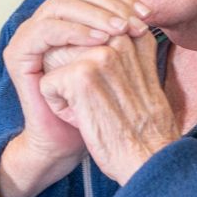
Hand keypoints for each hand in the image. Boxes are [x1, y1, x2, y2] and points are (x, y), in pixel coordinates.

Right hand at [0, 0, 153, 196]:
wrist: (68, 141)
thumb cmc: (94, 103)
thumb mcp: (115, 57)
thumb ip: (120, 24)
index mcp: (64, 21)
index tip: (147, 15)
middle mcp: (43, 24)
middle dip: (109, 5)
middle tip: (135, 22)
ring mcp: (28, 36)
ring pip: (60, 5)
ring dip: (93, 14)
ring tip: (120, 30)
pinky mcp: (18, 53)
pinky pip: (46, 29)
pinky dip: (73, 30)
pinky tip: (99, 41)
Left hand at [36, 30, 178, 183]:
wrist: (150, 160)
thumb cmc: (145, 128)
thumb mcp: (146, 77)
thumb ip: (131, 51)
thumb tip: (110, 39)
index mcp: (135, 38)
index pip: (88, 36)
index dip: (90, 68)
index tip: (113, 92)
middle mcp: (119, 40)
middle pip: (69, 47)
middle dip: (74, 75)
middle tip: (103, 102)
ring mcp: (99, 56)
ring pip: (56, 62)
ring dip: (66, 89)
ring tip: (94, 109)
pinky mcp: (80, 75)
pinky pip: (47, 85)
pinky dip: (58, 107)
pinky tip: (83, 119)